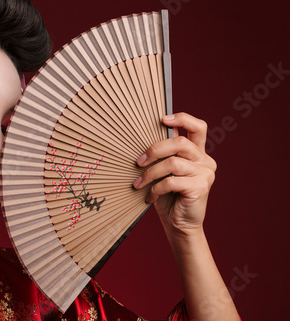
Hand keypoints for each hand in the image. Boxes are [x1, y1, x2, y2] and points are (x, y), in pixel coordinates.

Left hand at [132, 113, 216, 236]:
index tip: (162, 119)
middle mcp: (205, 160)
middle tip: (138, 162)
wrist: (179, 225)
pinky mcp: (200, 187)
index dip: (182, 119)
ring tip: (138, 183)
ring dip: (150, 173)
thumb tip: (144, 137)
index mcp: (198, 153)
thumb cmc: (169, 197)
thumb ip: (164, 155)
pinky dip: (155, 189)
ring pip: (172, 163)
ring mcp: (205, 174)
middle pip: (179, 143)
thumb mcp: (165, 172)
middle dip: (154, 149)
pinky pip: (171, 181)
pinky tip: (149, 197)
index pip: (198, 127)